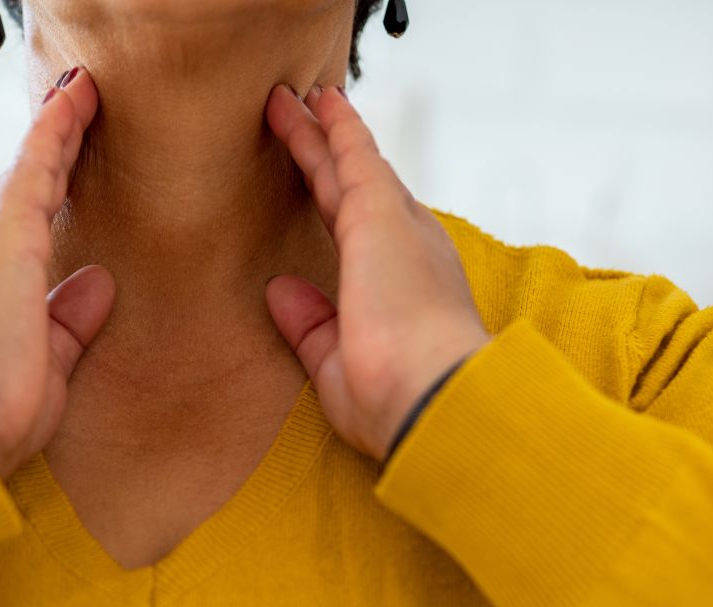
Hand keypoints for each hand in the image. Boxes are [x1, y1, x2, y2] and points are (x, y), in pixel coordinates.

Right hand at [0, 67, 113, 479]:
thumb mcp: (47, 361)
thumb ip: (69, 321)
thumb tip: (97, 284)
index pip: (24, 224)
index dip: (48, 185)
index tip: (69, 157)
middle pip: (24, 186)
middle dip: (53, 146)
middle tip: (78, 105)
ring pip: (30, 170)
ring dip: (58, 129)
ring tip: (83, 92)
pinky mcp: (6, 236)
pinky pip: (36, 167)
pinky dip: (56, 130)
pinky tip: (75, 99)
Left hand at [263, 84, 490, 461]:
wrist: (431, 399)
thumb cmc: (395, 400)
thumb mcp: (336, 363)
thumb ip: (310, 325)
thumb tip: (281, 291)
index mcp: (402, 289)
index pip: (358, 237)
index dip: (336, 203)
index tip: (319, 180)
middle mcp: (408, 250)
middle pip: (353, 189)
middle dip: (326, 155)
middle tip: (303, 119)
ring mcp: (397, 227)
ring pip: (348, 166)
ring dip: (319, 132)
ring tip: (290, 99)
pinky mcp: (380, 213)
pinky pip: (352, 155)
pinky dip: (334, 126)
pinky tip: (315, 101)